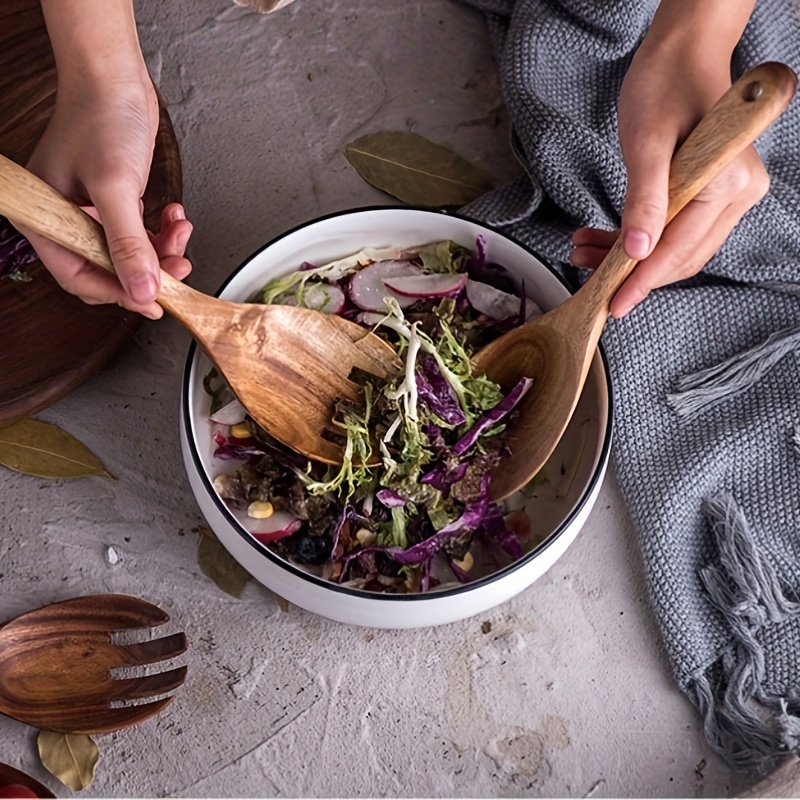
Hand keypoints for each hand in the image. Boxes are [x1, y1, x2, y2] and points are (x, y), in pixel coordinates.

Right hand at [24, 76, 189, 317]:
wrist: (115, 78)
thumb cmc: (101, 119)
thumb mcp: (116, 189)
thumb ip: (128, 245)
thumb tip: (142, 292)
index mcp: (46, 219)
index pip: (80, 277)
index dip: (118, 293)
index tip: (153, 302)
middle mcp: (64, 219)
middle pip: (107, 270)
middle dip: (146, 271)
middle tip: (177, 269)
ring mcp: (90, 211)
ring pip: (128, 253)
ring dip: (160, 250)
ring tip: (180, 235)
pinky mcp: (114, 202)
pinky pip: (139, 233)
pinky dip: (161, 230)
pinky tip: (175, 216)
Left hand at [570, 0, 763, 317]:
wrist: (680, 54)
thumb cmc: (665, 85)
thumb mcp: (646, 144)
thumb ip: (644, 200)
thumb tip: (637, 251)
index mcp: (729, 185)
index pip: (680, 249)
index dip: (642, 281)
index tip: (614, 304)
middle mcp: (739, 196)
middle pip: (681, 257)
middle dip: (632, 272)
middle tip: (589, 277)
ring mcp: (728, 195)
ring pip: (674, 247)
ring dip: (629, 257)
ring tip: (583, 250)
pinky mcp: (712, 193)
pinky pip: (674, 229)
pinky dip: (637, 238)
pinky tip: (602, 238)